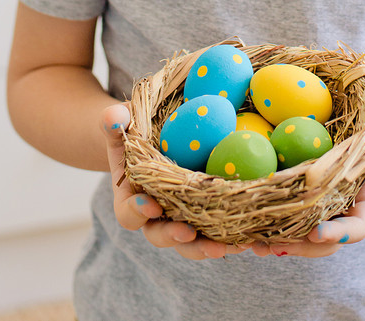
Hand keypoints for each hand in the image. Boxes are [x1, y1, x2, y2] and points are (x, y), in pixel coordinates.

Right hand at [101, 103, 249, 260]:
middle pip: (161, 236)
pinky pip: (217, 233)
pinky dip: (232, 237)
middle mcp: (155, 216)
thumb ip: (114, 120)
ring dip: (207, 246)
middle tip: (189, 233)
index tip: (149, 205)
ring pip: (191, 242)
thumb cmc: (136, 129)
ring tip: (226, 246)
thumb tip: (114, 117)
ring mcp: (181, 219)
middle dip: (175, 237)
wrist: (156, 138)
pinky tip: (250, 238)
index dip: (137, 212)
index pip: (128, 214)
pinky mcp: (205, 217)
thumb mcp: (122, 122)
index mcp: (130, 199)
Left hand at [248, 111, 364, 257]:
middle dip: (298, 246)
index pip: (359, 226)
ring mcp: (321, 203)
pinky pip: (284, 210)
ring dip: (276, 239)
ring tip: (250, 241)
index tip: (317, 234)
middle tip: (271, 246)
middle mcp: (343, 208)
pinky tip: (242, 220)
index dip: (339, 234)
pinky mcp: (301, 191)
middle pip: (323, 240)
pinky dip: (266, 218)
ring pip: (300, 231)